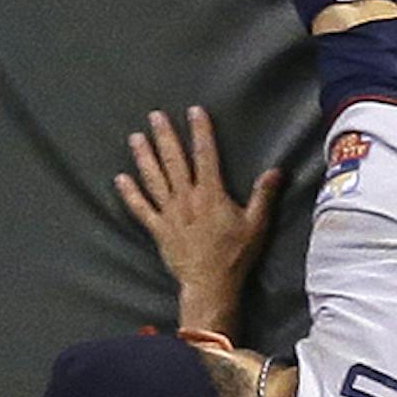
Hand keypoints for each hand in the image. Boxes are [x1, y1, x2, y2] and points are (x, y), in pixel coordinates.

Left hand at [115, 105, 280, 335]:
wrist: (210, 285)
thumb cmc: (235, 256)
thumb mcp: (256, 225)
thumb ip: (263, 196)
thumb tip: (276, 170)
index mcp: (211, 194)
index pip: (206, 155)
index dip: (201, 132)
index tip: (194, 111)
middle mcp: (187, 199)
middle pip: (174, 161)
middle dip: (165, 136)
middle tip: (155, 115)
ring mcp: (170, 213)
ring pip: (154, 179)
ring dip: (144, 157)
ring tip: (135, 137)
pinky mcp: (159, 229)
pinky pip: (141, 208)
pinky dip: (130, 194)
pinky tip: (120, 179)